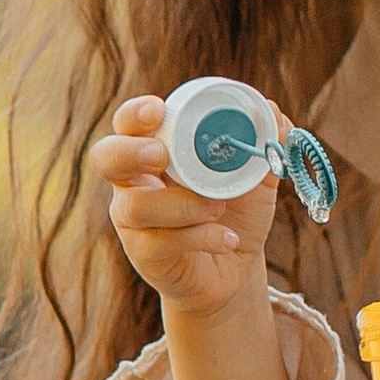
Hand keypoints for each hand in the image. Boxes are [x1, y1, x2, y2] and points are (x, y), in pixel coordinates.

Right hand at [91, 98, 277, 321]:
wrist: (236, 269)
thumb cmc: (237, 213)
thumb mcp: (257, 176)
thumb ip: (265, 145)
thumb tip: (274, 113)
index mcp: (156, 149)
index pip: (128, 123)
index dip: (135, 113)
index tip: (158, 109)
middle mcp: (134, 181)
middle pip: (105, 157)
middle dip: (130, 152)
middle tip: (161, 155)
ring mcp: (134, 220)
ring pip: (135, 205)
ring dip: (181, 204)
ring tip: (219, 208)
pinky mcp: (145, 254)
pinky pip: (160, 242)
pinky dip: (200, 237)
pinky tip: (227, 239)